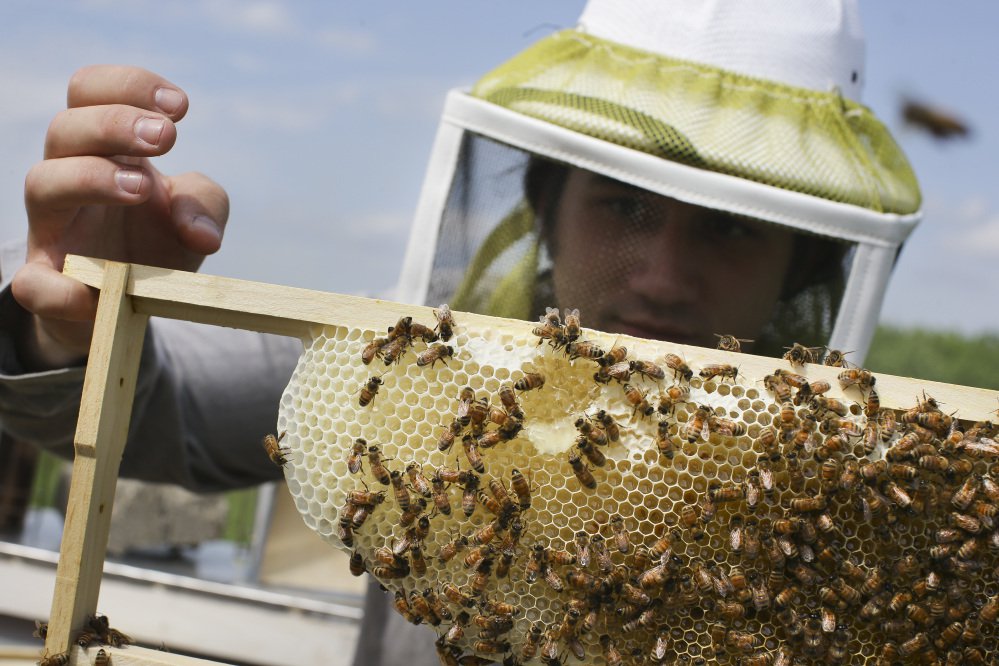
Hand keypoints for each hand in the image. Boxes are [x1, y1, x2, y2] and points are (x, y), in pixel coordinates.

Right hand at [12, 65, 229, 368]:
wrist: (134, 304)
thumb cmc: (159, 243)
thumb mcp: (197, 216)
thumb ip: (207, 207)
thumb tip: (202, 233)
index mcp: (104, 150)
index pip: (91, 91)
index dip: (129, 86)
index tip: (181, 106)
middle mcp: (68, 179)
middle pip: (64, 128)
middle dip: (115, 123)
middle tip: (167, 137)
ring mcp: (52, 230)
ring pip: (42, 183)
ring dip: (91, 177)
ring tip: (142, 187)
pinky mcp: (48, 284)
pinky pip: (34, 283)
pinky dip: (59, 287)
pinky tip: (95, 289)